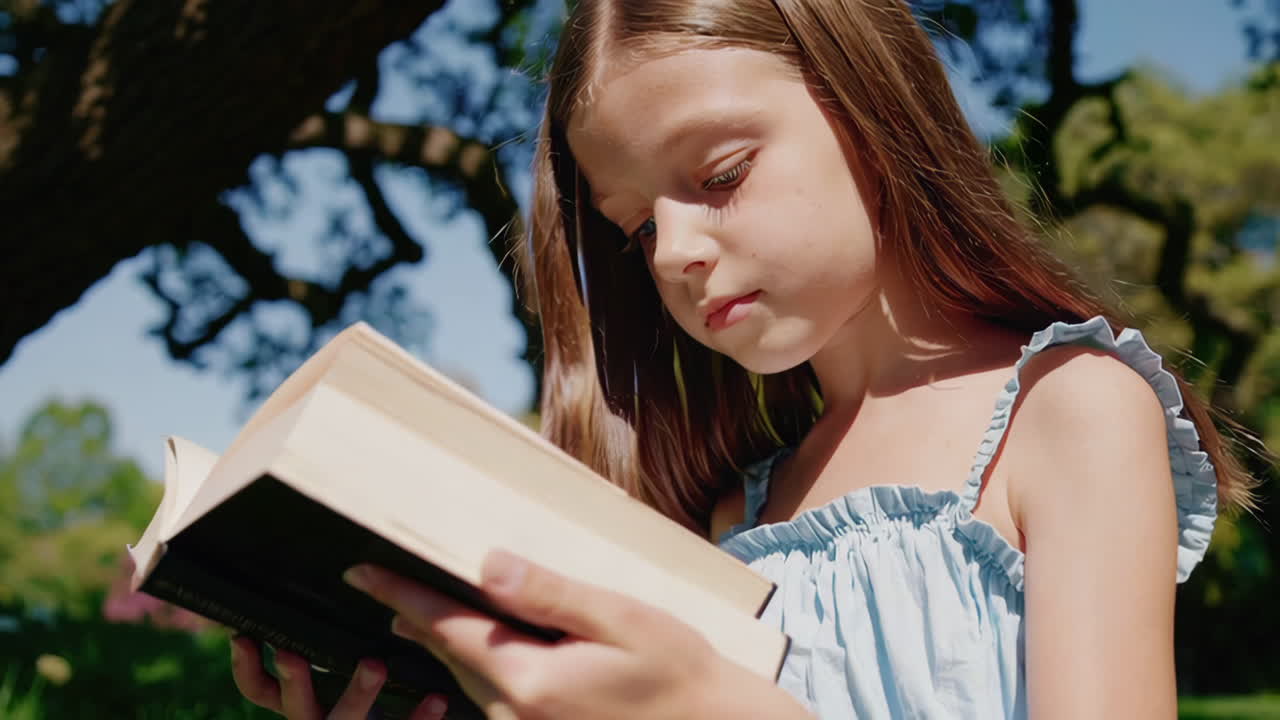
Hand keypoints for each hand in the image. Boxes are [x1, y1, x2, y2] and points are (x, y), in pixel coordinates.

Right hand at [229, 635, 448, 719]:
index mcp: (303, 708)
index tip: (242, 636)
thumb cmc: (357, 710)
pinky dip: (418, 718)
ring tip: (374, 664)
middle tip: (290, 654)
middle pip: (296, 709)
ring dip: (356, 693)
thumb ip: (324, 653)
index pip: (260, 691)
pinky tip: (436, 699)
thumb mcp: (331, 687)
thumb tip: (326, 592)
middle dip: (293, 681)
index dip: (245, 668)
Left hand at [342, 550, 810, 719]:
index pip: (447, 627)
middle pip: (449, 654)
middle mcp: (513, 716)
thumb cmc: (675, 672)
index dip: (401, 594)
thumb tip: (487, 565)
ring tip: (414, 608)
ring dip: (444, 642)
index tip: (359, 569)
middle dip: (414, 616)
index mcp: (529, 680)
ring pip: (466, 678)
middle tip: (379, 580)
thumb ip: (549, 594)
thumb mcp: (618, 620)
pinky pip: (490, 698)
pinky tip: (478, 645)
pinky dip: (475, 665)